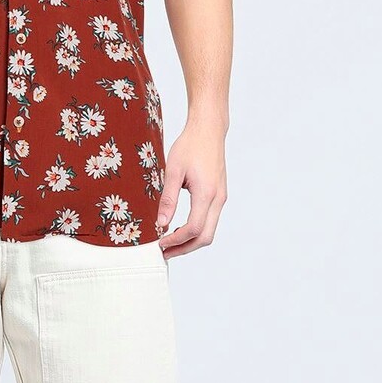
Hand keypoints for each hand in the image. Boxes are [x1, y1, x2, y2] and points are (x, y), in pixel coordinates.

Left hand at [155, 121, 227, 258]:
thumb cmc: (190, 145)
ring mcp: (221, 198)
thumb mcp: (173, 170)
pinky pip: (209, 220)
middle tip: (165, 252)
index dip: (176, 241)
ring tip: (169, 243)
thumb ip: (167, 199)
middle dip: (184, 248)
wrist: (209, 130)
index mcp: (207, 194)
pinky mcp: (219, 195)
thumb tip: (160, 223)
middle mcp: (218, 199)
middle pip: (205, 237)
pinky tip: (179, 228)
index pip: (193, 229)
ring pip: (209, 231)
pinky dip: (195, 230)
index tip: (160, 243)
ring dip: (190, 241)